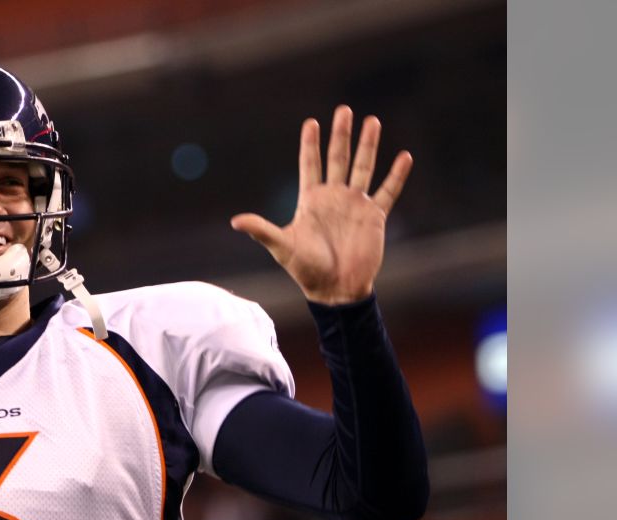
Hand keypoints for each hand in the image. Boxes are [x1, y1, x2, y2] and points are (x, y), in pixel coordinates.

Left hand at [230, 106, 412, 304]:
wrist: (334, 290)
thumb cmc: (305, 270)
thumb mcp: (282, 246)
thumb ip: (261, 230)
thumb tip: (234, 221)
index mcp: (311, 200)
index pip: (310, 165)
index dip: (310, 145)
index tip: (311, 122)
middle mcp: (334, 197)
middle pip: (338, 158)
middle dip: (341, 135)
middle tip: (344, 110)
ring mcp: (355, 204)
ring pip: (363, 167)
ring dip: (369, 145)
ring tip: (372, 121)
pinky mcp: (374, 216)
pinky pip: (388, 191)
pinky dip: (396, 175)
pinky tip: (404, 156)